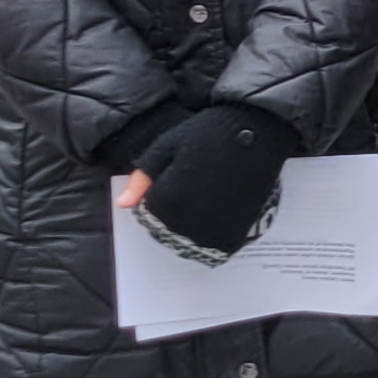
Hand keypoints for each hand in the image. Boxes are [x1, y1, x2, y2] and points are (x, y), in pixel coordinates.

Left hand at [120, 101, 299, 259]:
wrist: (255, 130)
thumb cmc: (207, 134)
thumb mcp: (166, 148)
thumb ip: (142, 179)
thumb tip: (122, 205)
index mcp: (169, 197)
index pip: (149, 216)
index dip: (156, 201)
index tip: (171, 182)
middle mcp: (190, 218)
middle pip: (169, 232)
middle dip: (173, 215)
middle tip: (192, 188)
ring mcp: (215, 226)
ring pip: (192, 242)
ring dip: (194, 228)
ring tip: (206, 199)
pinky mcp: (238, 229)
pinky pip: (218, 247)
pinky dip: (215, 235)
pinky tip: (220, 213)